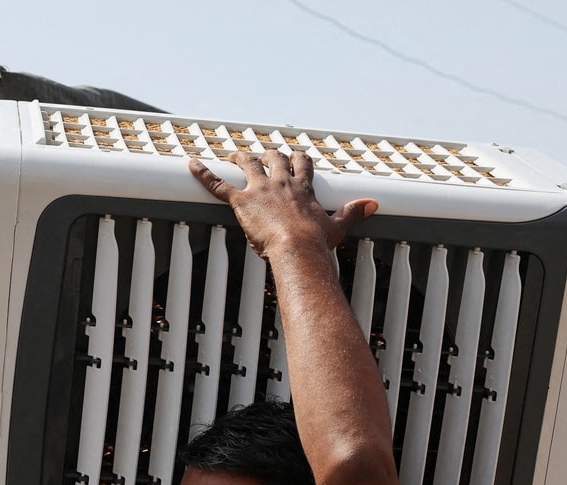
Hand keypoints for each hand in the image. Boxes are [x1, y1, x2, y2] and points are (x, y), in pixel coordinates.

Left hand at [187, 149, 376, 259]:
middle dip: (268, 155)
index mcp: (302, 188)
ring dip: (240, 158)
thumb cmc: (316, 242)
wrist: (298, 248)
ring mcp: (260, 189)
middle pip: (274, 159)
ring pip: (248, 164)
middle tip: (262, 155)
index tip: (294, 156)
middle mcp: (281, 182)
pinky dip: (203, 174)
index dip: (296, 159)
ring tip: (233, 155)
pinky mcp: (241, 201)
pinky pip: (217, 184)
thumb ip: (354, 212)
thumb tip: (374, 204)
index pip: (301, 164)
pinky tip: (192, 164)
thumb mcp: (337, 226)